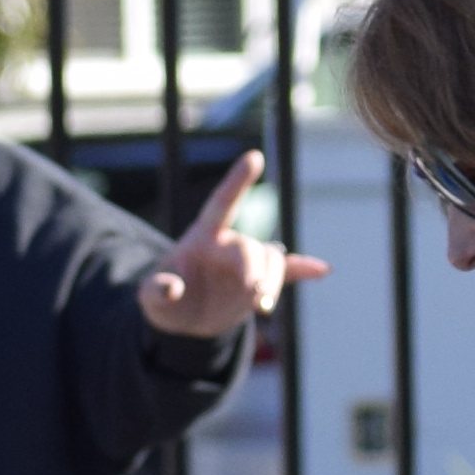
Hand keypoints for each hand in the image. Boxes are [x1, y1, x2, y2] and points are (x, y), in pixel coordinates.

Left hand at [136, 153, 327, 345]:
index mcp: (203, 236)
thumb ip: (156, 291)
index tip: (255, 157)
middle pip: (250, 247)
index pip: (222, 203)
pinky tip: (323, 270)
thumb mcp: (151, 298)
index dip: (238, 181)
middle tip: (253, 292)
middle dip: (255, 268)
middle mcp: (229, 244)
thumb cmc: (165, 300)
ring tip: (262, 304)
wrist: (185, 318)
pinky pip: (287, 271)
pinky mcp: (260, 282)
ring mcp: (247, 263)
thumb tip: (172, 288)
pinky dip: (303, 270)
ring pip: (272, 260)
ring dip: (272, 280)